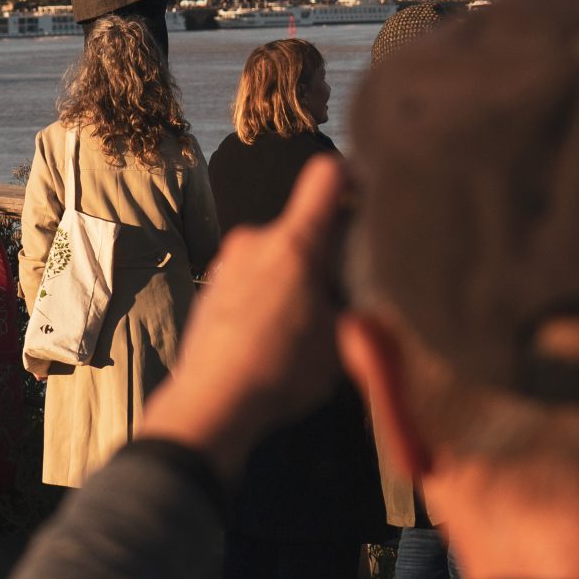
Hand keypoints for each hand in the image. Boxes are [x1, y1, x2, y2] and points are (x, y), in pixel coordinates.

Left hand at [138, 154, 346, 481]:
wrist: (210, 401)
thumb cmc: (282, 371)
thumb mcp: (341, 342)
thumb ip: (355, 301)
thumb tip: (363, 287)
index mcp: (294, 243)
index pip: (327, 177)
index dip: (352, 178)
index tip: (369, 196)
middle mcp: (257, 239)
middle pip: (304, 229)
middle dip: (323, 257)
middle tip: (337, 300)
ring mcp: (229, 260)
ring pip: (279, 256)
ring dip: (294, 280)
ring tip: (301, 329)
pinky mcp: (213, 283)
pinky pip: (254, 277)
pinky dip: (268, 296)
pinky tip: (271, 337)